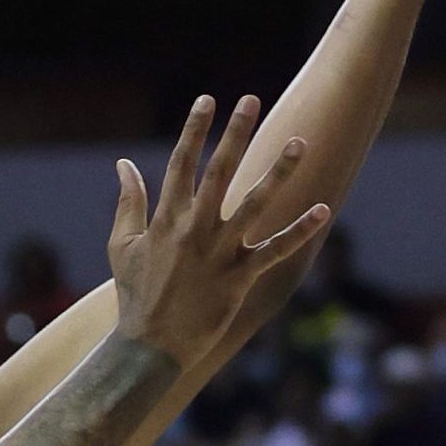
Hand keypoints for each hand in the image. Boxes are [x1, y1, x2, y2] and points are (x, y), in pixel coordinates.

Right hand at [108, 95, 330, 368]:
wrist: (151, 346)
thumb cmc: (136, 293)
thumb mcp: (122, 244)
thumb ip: (128, 202)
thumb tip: (124, 164)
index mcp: (166, 218)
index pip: (181, 162)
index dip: (195, 129)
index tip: (208, 100)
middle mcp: (195, 229)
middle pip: (219, 171)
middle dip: (235, 133)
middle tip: (250, 100)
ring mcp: (220, 253)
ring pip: (255, 204)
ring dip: (279, 171)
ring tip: (299, 141)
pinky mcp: (241, 278)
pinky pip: (276, 250)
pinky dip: (300, 232)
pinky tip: (323, 211)